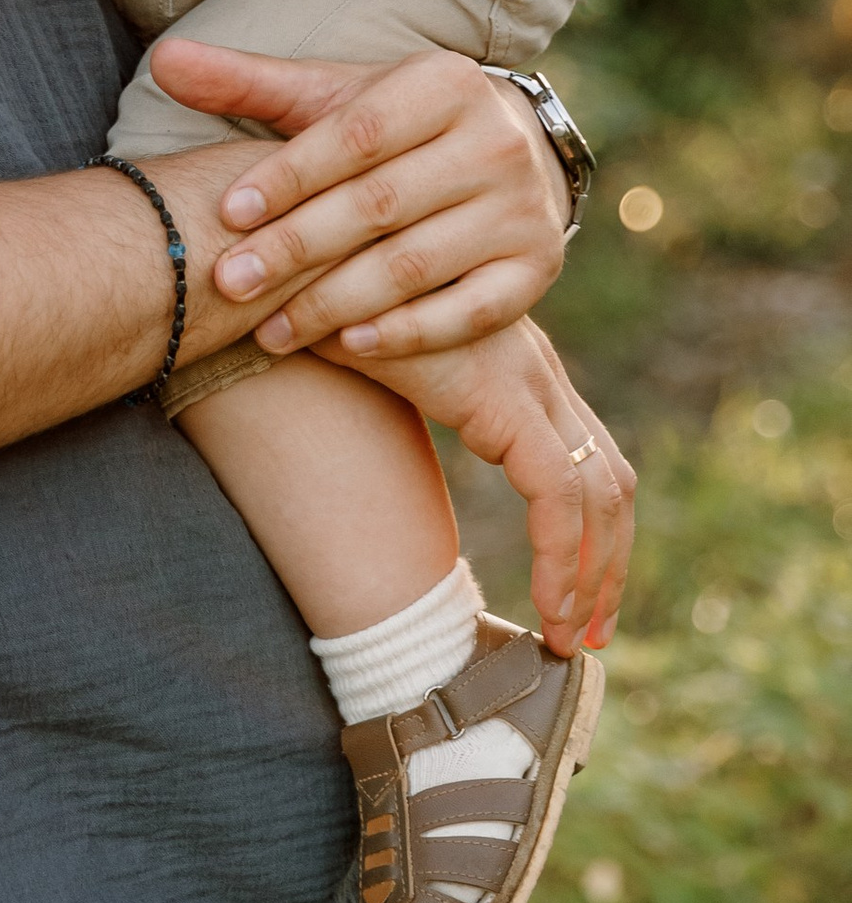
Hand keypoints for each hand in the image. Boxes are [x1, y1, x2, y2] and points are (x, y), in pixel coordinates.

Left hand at [146, 38, 571, 358]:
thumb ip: (249, 82)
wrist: (507, 153)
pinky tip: (348, 345)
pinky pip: (470, 310)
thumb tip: (163, 58)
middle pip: (380, 203)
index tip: (226, 212)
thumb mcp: (331, 96)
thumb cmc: (393, 125)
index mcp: (444, 84)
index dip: (288, 175)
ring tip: (271, 330)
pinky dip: (409, 331)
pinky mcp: (537, 269)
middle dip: (297, 247)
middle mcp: (495, 142)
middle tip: (230, 283)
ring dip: (337, 301)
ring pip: (417, 263)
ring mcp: (522, 209)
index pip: (356, 134)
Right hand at [319, 318, 633, 652]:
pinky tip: (546, 607)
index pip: (582, 458)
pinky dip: (563, 558)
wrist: (293, 263)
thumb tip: (374, 472)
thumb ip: (400, 405)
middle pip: (608, 480)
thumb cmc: (317, 308)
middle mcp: (534, 372)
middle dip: (609, 564)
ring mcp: (525, 380)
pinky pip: (558, 495)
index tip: (577, 597)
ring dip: (595, 575)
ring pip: (599, 494)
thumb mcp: (376, 365)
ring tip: (572, 638)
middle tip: (593, 634)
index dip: (591, 531)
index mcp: (512, 367)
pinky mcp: (501, 397)